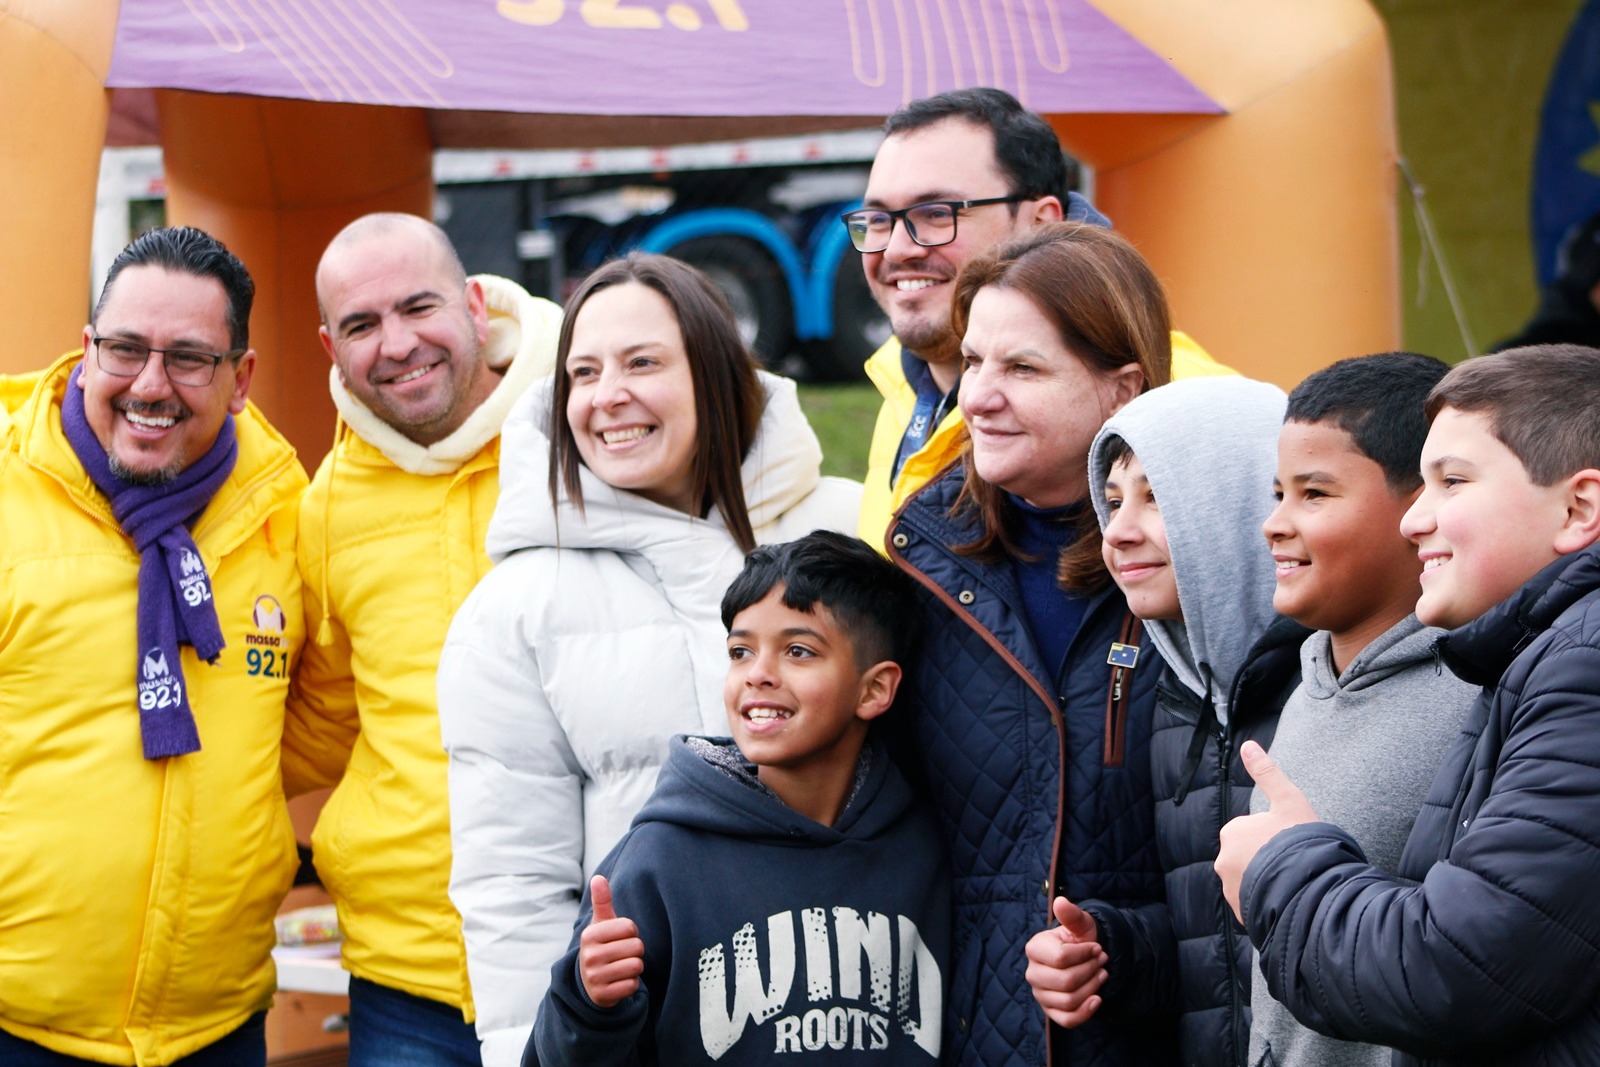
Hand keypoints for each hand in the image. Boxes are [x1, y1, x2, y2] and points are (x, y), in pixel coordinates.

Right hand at [578, 874, 644, 1007]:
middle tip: (622, 954)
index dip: (632, 932)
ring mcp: (594, 977)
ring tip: (622, 966)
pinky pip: (632, 985)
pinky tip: (619, 981)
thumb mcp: (601, 924)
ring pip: (636, 966)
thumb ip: (602, 901)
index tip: (621, 938)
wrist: (590, 982)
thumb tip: (598, 878)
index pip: (630, 927)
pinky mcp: (602, 995)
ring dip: (635, 967)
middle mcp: (589, 956)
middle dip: (635, 950)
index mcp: (590, 935)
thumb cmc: (602, 946)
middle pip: (636, 947)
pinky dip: (631, 984)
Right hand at [1024, 896, 1108, 1027]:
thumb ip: (1071, 915)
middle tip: (1102, 961)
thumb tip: (1061, 902)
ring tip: (1102, 975)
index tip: (1097, 948)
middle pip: (1065, 982)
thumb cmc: (1080, 939)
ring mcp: (1040, 994)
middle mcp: (1033, 973)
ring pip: (1069, 1001)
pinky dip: (1086, 1012)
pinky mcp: (1050, 1011)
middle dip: (1091, 971)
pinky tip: (1097, 999)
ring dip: (1093, 988)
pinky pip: (1067, 1019)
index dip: (1085, 954)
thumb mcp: (1080, 924)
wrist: (1084, 958)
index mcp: (1035, 948)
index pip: (1061, 958)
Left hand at [1216, 741, 1319, 922]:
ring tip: (1292, 880)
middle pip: (1249, 856)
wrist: (1311, 889)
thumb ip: (1267, 773)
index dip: (1274, 836)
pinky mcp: (1241, 912)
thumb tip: (1248, 745)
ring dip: (1267, 880)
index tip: (1290, 842)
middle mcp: (1224, 860)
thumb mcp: (1289, 801)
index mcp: (1232, 832)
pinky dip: (1267, 901)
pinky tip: (1287, 898)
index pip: (1251, 831)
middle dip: (1267, 859)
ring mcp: (1231, 889)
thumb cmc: (1301, 842)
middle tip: (1293, 861)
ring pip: (1251, 880)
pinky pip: (1253, 903)